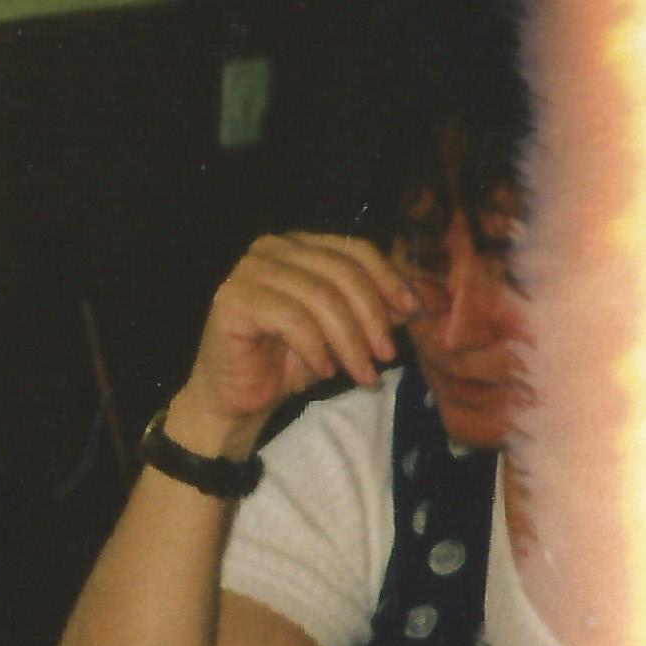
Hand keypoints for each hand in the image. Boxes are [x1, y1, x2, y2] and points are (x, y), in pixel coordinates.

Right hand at [174, 232, 418, 451]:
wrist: (237, 399)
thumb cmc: (288, 361)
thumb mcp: (343, 331)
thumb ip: (373, 309)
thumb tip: (414, 300)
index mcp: (298, 246)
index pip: (354, 248)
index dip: (388, 279)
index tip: (413, 313)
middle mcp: (270, 249)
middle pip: (341, 271)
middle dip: (372, 317)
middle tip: (387, 356)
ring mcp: (247, 271)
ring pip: (320, 296)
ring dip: (350, 341)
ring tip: (362, 374)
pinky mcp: (232, 299)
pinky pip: (291, 319)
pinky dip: (316, 348)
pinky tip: (324, 371)